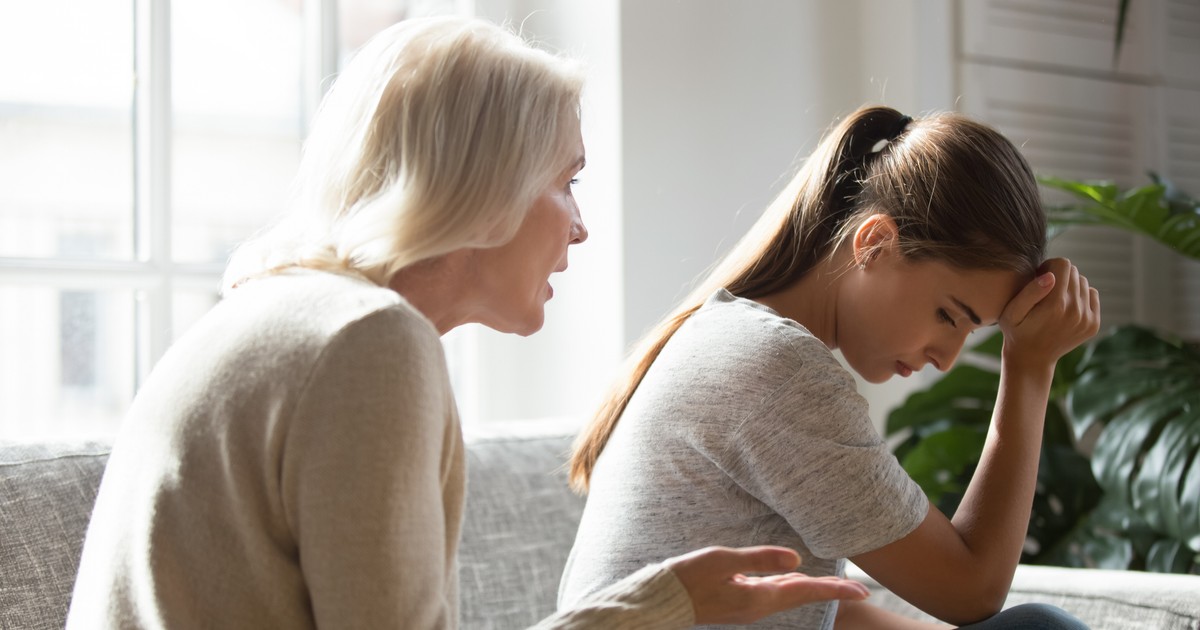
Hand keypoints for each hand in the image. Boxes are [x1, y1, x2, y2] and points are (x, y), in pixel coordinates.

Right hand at [664, 546, 869, 624]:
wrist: (660, 603)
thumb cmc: (687, 579)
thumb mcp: (722, 561)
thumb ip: (760, 559)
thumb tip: (797, 559)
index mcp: (758, 599)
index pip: (805, 591)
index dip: (835, 589)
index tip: (863, 591)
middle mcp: (757, 606)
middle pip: (802, 595)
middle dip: (829, 590)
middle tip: (858, 589)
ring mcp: (747, 606)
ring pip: (788, 595)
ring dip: (811, 588)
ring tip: (834, 584)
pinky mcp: (737, 601)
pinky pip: (772, 594)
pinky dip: (790, 586)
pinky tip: (791, 580)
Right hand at [998, 258, 1100, 370]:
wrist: (1031, 359)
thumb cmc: (1017, 332)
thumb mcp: (1012, 312)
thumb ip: (1030, 291)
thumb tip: (1051, 276)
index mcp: (1056, 304)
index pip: (1063, 264)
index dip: (1049, 266)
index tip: (1039, 278)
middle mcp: (1075, 311)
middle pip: (1075, 272)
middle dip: (1060, 276)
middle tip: (1045, 291)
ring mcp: (1087, 319)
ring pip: (1084, 283)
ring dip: (1070, 286)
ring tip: (1054, 300)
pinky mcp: (1093, 324)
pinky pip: (1092, 295)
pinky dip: (1080, 296)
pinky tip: (1066, 307)